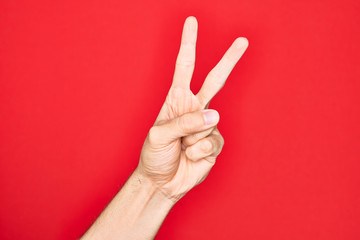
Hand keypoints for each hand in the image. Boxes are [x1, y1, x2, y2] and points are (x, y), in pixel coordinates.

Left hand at [136, 16, 247, 201]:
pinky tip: (191, 157)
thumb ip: (185, 122)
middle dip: (229, 60)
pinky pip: (213, 142)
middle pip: (215, 80)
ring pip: (210, 123)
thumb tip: (214, 115)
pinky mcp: (215, 144)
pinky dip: (200, 152)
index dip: (188, 44)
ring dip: (192, 140)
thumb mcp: (159, 135)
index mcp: (177, 100)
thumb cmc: (155, 156)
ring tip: (182, 148)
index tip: (192, 22)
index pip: (185, 67)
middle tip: (243, 40)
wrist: (161, 182)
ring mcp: (207, 126)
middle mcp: (195, 109)